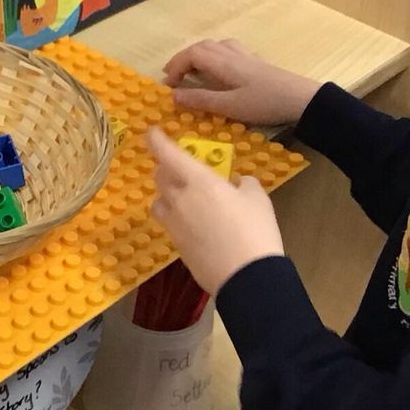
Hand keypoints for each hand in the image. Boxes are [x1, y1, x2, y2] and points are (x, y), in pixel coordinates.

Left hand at [147, 127, 284, 291]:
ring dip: (166, 194)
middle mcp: (179, 200)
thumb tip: (236, 182)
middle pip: (159, 177)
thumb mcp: (258, 198)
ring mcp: (174, 225)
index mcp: (198, 181)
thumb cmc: (255, 230)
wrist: (246, 276)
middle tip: (178, 166)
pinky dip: (175, 216)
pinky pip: (168, 223)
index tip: (151, 132)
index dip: (156, 141)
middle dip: (165, 167)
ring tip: (184, 196)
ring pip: (159, 201)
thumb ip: (244, 184)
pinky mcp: (176, 245)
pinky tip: (193, 222)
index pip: (168, 154)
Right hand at [162, 39, 320, 126]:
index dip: (176, 66)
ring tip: (193, 72)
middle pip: (202, 47)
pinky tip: (220, 70)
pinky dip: (215, 56)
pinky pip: (228, 50)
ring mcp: (245, 56)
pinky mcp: (256, 62)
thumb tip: (173, 95)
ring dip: (199, 55)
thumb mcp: (229, 106)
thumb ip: (201, 100)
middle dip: (184, 59)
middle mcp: (232, 54)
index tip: (168, 85)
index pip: (191, 54)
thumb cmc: (264, 103)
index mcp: (223, 63)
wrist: (301, 99)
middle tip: (174, 77)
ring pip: (216, 46)